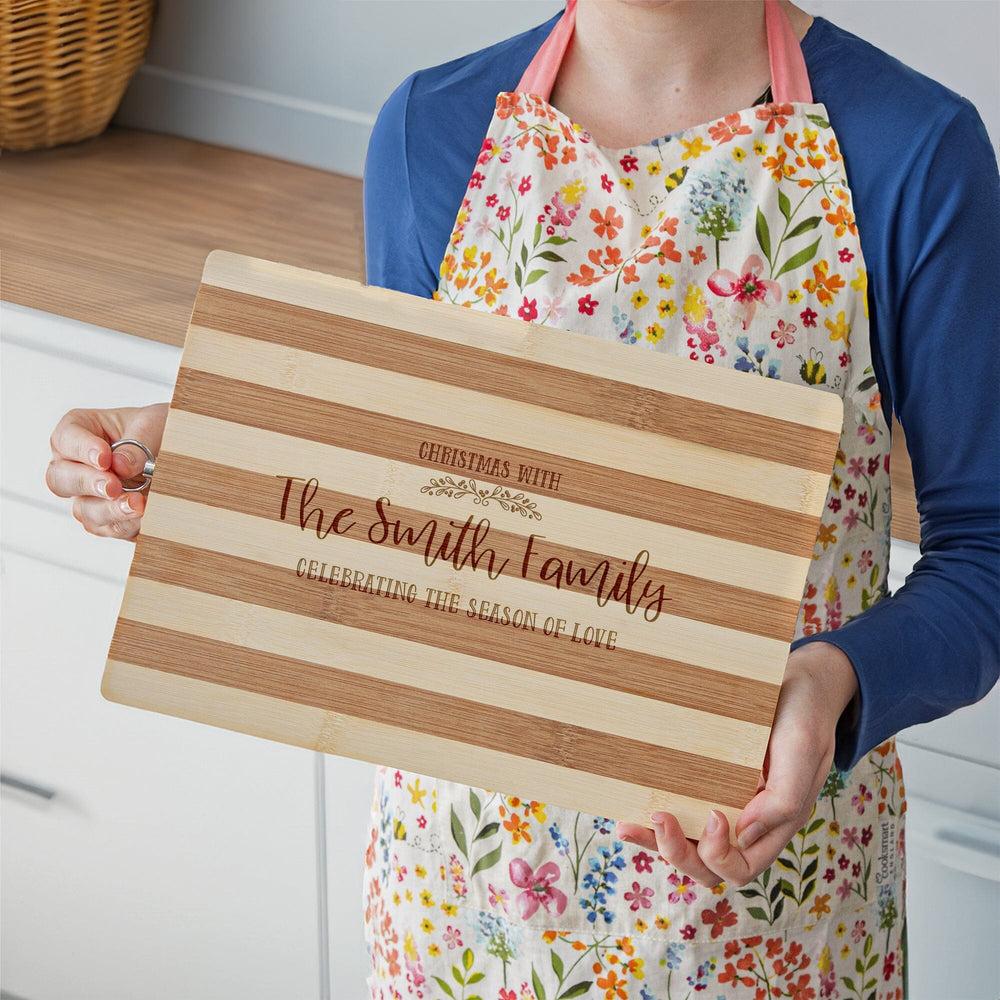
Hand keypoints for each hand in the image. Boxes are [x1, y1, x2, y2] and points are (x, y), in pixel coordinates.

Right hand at [46, 403, 168, 540]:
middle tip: (113, 486)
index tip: (105, 458)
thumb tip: (121, 465)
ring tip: (137, 504)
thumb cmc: (159, 430)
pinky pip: (108, 528)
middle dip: (87, 484)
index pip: (66, 440)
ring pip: (83, 510)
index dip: (81, 450)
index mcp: (80, 432)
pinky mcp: (108, 519)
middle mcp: (77, 466)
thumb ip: (137, 443)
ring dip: (109, 510)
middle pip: (60, 479)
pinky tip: (143, 518)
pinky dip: (126, 525)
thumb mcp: (154, 425)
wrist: (183, 454)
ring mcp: (90, 496)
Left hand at [618, 641, 858, 886]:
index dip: (720, 854)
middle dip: (678, 853)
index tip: (712, 814)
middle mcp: (746, 821)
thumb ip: (784, 799)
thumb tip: (742, 835)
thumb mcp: (803, 749)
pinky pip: (678, 810)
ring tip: (628, 826)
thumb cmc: (804, 713)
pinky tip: (628, 811)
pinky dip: (652, 819)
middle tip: (660, 817)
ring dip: (656, 843)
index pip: (741, 867)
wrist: (797, 681)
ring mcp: (724, 801)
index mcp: (774, 824)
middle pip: (708, 865)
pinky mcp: (705, 779)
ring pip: (687, 844)